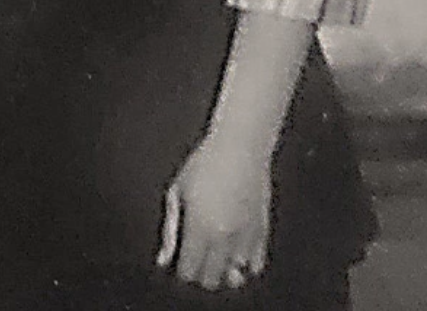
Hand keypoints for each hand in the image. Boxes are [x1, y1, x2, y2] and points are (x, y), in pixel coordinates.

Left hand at [156, 131, 271, 292]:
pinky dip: (244, 263)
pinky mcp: (263, 232)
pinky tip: (234, 249)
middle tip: (195, 257)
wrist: (240, 147)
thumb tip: (163, 259)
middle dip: (200, 273)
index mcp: (199, 228)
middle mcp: (224, 238)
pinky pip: (255, 264)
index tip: (179, 260)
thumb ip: (170, 229)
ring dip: (223, 269)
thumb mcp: (177, 191)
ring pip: (235, 275)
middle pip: (211, 280)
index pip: (189, 271)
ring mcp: (246, 237)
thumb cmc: (204, 164)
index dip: (181, 269)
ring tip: (215, 252)